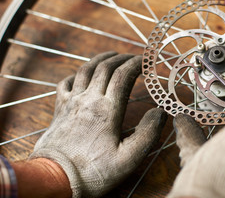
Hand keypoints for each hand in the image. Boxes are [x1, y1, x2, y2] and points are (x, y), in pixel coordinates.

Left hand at [30, 52, 166, 197]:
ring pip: (86, 70)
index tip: (146, 61)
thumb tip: (159, 112)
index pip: (123, 76)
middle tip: (134, 57)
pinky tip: (82, 75)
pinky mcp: (59, 109)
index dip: (136, 64)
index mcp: (108, 110)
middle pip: (105, 67)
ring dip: (101, 59)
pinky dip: (76, 74)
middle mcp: (89, 100)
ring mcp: (72, 102)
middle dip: (122, 58)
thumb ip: (148, 134)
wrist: (54, 179)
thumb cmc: (93, 171)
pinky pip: (66, 83)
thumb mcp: (128, 159)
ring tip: (112, 55)